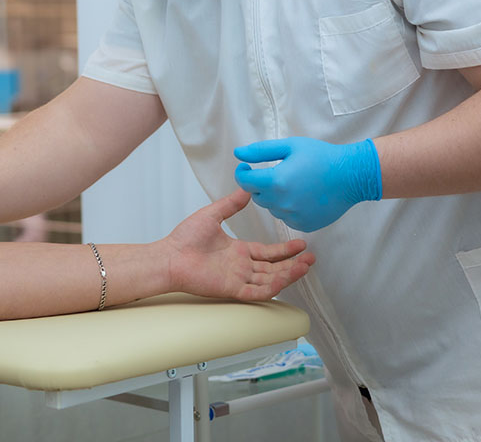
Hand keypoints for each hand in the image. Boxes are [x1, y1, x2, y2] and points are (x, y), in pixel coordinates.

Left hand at [162, 190, 314, 301]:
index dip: (285, 250)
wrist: (170, 256)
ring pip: (270, 280)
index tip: (301, 244)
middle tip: (311, 257)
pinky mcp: (232, 289)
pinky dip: (273, 287)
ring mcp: (238, 279)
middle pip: (274, 268)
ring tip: (306, 265)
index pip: (267, 253)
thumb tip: (246, 188)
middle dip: (293, 263)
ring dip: (289, 274)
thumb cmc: (185, 238)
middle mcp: (241, 267)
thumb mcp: (212, 214)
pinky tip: (286, 278)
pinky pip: (258, 292)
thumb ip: (231, 204)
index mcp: (238, 251)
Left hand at [234, 137, 381, 231]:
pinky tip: (302, 196)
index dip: (242, 173)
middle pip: (257, 196)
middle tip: (276, 173)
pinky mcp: (303, 225)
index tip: (246, 167)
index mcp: (276, 182)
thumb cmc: (321, 157)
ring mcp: (293, 216)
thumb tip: (238, 153)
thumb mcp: (289, 146)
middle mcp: (282, 203)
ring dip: (274, 197)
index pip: (244, 182)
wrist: (351, 176)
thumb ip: (260, 151)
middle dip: (260, 184)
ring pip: (271, 207)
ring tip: (294, 183)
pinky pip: (286, 217)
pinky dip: (288, 208)